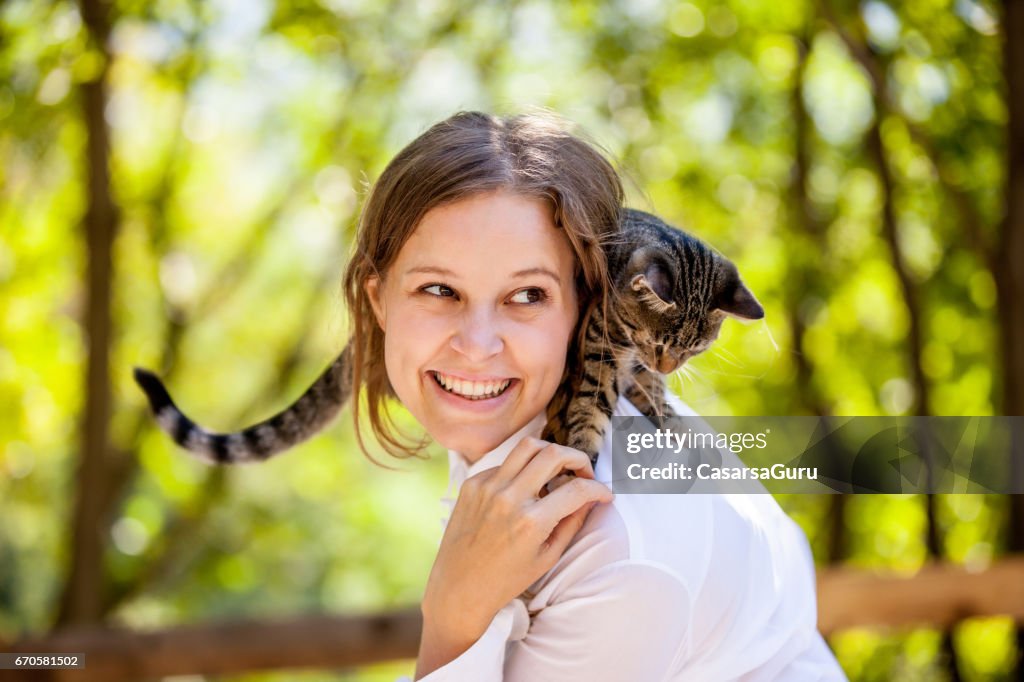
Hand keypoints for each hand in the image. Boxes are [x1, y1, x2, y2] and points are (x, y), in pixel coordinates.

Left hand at [415, 438, 613, 677]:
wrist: (459, 588)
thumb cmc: (506, 579)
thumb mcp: (548, 556)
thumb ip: (572, 522)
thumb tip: (591, 498)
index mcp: (531, 521)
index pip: (577, 489)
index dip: (598, 489)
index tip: (604, 493)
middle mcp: (509, 498)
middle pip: (554, 454)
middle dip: (578, 458)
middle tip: (583, 472)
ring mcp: (487, 487)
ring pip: (528, 446)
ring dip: (550, 453)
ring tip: (557, 469)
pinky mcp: (472, 484)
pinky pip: (504, 464)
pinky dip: (521, 470)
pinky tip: (523, 489)